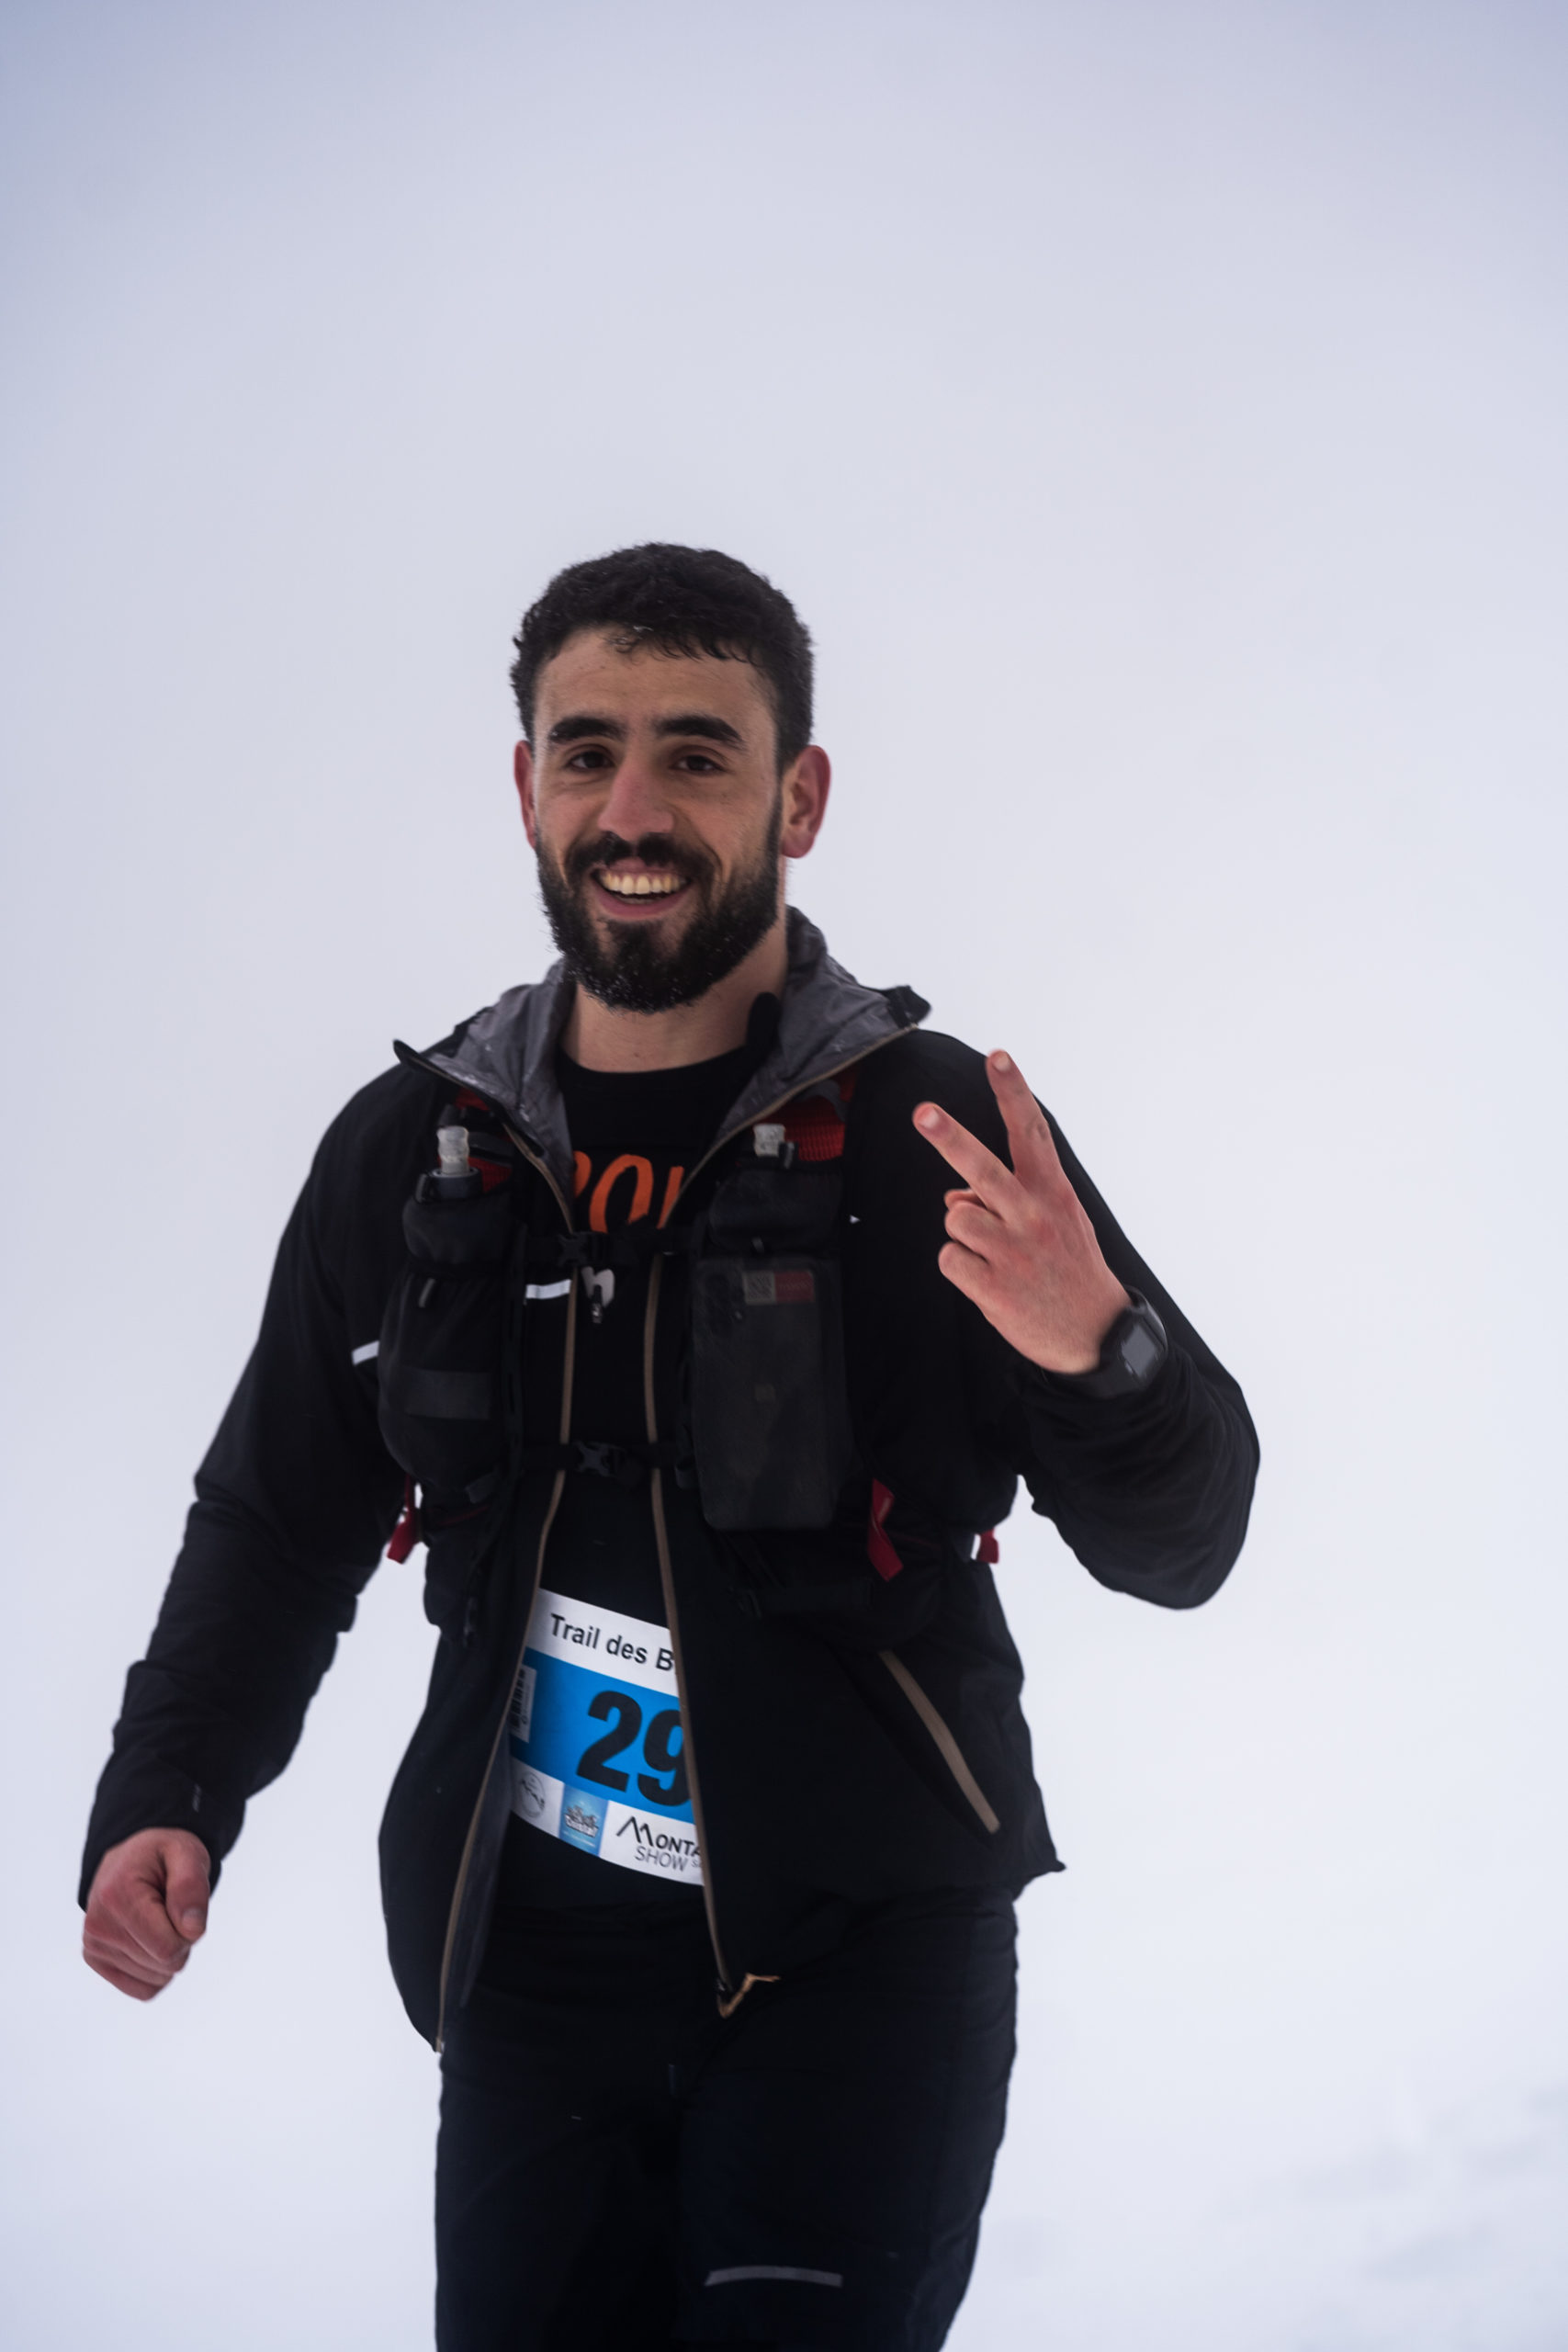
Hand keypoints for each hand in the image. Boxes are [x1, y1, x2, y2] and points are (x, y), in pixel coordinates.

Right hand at [82, 1828, 211, 2000]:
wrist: (131, 1858)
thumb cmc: (162, 1857)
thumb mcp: (186, 1854)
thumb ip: (192, 1887)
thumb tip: (192, 1931)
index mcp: (117, 1897)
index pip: (168, 1948)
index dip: (189, 1932)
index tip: (183, 1905)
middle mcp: (97, 1926)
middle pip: (164, 1965)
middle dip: (181, 1940)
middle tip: (171, 1909)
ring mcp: (93, 1946)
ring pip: (156, 1979)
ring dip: (169, 1954)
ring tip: (158, 1919)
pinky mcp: (96, 1960)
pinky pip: (143, 1989)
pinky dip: (157, 1971)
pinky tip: (151, 1940)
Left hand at [914, 1050, 1128, 1373]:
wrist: (1095, 1337)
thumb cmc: (1068, 1268)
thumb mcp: (1057, 1222)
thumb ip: (1010, 1199)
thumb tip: (955, 1198)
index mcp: (1053, 1193)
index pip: (1032, 1132)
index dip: (1013, 1092)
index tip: (998, 1056)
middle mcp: (1034, 1217)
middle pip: (983, 1169)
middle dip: (950, 1138)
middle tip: (923, 1113)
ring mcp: (1014, 1253)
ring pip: (955, 1217)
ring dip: (965, 1232)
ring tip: (996, 1254)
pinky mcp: (995, 1288)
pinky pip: (949, 1257)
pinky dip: (961, 1267)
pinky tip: (991, 1280)